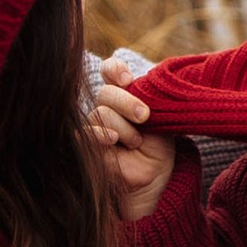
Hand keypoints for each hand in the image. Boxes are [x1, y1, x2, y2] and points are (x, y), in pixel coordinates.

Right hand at [87, 80, 176, 222]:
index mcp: (124, 94)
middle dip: (127, 102)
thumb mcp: (160, 117)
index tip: (128, 79)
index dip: (115, 70)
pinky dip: (100, 133)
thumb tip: (136, 80)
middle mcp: (107, 106)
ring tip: (136, 142)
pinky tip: (114, 139)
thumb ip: (148, 96)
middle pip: (106, 92)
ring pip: (101, 112)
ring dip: (125, 128)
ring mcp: (95, 125)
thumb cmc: (159, 145)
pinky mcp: (86, 145)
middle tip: (145, 117)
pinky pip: (85, 132)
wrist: (155, 175)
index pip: (109, 70)